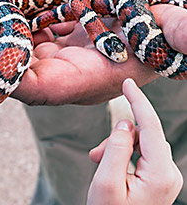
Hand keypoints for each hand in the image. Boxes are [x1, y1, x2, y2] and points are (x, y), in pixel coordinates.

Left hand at [0, 3, 186, 105]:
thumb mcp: (171, 28)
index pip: (48, 87)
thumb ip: (177, 33)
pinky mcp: (55, 43)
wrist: (147, 22)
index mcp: (92, 78)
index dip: (15, 80)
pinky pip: (26, 40)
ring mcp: (59, 59)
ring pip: (19, 56)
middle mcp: (69, 74)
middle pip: (21, 74)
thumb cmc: (160, 28)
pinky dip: (8, 31)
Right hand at [87, 78, 182, 204]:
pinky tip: (110, 166)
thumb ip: (117, 147)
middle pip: (142, 134)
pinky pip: (141, 152)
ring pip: (140, 142)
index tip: (128, 83)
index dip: (138, 101)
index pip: (150, 125)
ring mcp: (165, 175)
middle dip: (118, 137)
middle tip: (95, 154)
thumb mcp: (106, 182)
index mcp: (161, 174)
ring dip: (118, 146)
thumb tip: (127, 122)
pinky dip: (123, 153)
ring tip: (100, 161)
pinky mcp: (158, 176)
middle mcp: (169, 172)